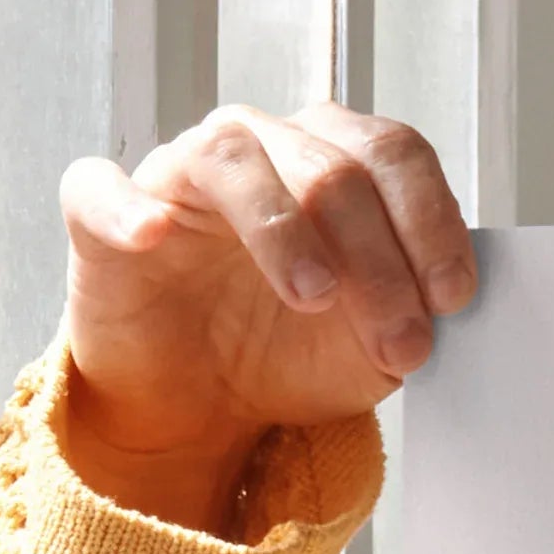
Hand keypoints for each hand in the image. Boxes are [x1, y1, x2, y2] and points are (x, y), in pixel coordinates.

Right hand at [54, 105, 475, 533]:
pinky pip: (101, 188)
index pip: (393, 155)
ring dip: (284, 230)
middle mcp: (261, 148)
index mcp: (334, 162)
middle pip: (330, 166)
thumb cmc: (287, 352)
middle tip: (399, 341)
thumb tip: (443, 303)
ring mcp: (180, 174)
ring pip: (233, 159)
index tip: (452, 297)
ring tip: (314, 297)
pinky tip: (154, 235)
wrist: (201, 404)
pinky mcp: (102, 214)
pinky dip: (127, 207)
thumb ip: (411, 313)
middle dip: (378, 260)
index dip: (430, 221)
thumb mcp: (372, 347)